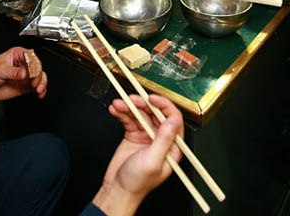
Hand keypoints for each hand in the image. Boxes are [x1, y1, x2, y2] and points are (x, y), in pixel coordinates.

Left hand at [0, 47, 46, 101]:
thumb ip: (12, 72)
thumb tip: (23, 73)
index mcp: (18, 54)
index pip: (31, 57)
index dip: (34, 65)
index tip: (32, 74)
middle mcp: (24, 64)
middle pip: (38, 67)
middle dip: (38, 76)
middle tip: (34, 84)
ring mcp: (26, 75)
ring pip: (40, 76)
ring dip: (42, 83)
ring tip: (38, 90)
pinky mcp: (26, 85)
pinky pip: (38, 87)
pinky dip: (41, 91)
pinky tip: (39, 94)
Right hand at [92, 95, 183, 215]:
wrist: (117, 190)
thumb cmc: (137, 183)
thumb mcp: (152, 161)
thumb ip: (164, 140)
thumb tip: (174, 120)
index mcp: (172, 147)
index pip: (173, 119)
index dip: (163, 105)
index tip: (152, 98)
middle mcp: (161, 139)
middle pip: (155, 113)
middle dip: (143, 104)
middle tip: (131, 99)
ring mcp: (147, 136)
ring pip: (141, 114)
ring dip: (129, 107)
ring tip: (118, 104)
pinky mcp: (133, 135)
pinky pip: (129, 119)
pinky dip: (122, 113)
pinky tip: (115, 110)